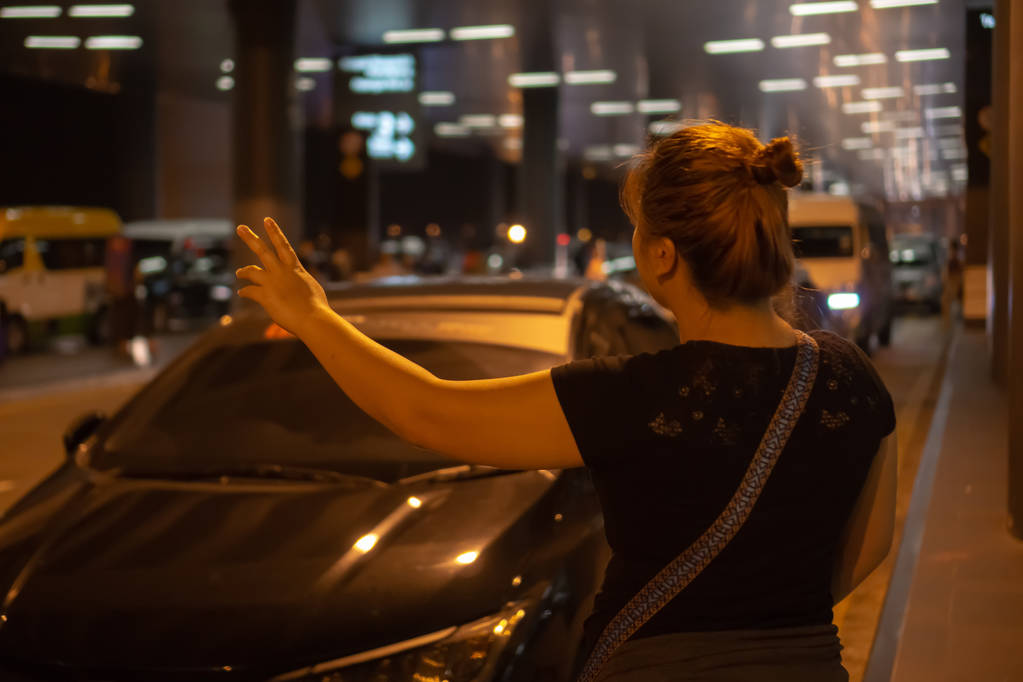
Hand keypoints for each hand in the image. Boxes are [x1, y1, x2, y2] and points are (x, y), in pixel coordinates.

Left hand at [235, 217, 330, 334]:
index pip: (283, 245)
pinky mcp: (265, 296)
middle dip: (250, 238)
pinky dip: (245, 292)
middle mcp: (282, 271)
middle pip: (263, 251)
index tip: (267, 220)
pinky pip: (249, 291)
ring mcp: (272, 283)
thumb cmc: (316, 306)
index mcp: (295, 268)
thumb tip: (299, 284)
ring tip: (238, 273)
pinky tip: (242, 293)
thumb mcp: (311, 288)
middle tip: (240, 228)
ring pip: (251, 270)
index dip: (275, 232)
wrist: (313, 318)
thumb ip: (300, 281)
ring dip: (243, 271)